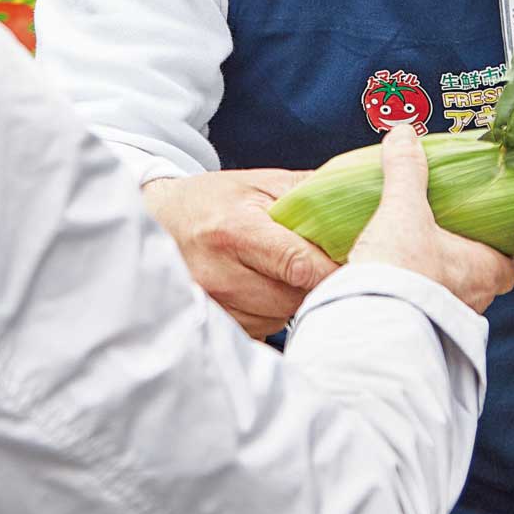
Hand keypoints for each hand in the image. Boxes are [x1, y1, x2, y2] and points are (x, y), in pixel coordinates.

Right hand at [143, 168, 337, 338]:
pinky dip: (271, 313)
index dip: (333, 269)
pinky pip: (261, 330)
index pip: (298, 264)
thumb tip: (356, 200)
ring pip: (279, 318)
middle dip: (315, 283)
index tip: (357, 264)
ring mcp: (212, 306)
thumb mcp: (258, 183)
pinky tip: (263, 290)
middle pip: (293, 297)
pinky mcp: (212, 325)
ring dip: (293, 299)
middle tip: (321, 264)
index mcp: (234, 232)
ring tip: (283, 273)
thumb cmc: (212, 200)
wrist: (156, 222)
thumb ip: (307, 192)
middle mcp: (219, 275)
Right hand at [349, 124, 513, 313]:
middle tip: (446, 235)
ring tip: (417, 254)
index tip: (487, 228)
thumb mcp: (403, 208)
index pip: (512, 262)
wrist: (367, 325)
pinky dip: (415, 295)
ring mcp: (447, 321)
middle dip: (467, 258)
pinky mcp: (419, 332)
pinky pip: (425, 311)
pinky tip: (396, 281)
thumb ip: (406, 170)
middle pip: (484, 278)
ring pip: (454, 295)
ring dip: (441, 277)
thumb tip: (405, 134)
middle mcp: (474, 300)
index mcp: (485, 270)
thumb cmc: (400, 268)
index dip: (503, 245)